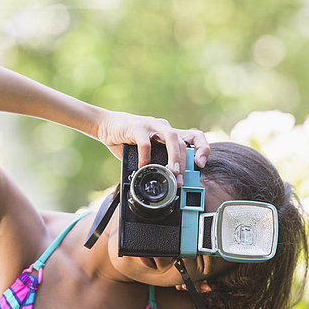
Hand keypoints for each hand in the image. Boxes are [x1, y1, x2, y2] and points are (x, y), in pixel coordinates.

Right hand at [94, 109, 208, 185]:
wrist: (105, 125)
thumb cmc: (127, 140)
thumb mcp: (146, 152)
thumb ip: (157, 162)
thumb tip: (168, 183)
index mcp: (168, 133)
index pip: (194, 136)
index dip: (202, 149)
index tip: (201, 165)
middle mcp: (163, 126)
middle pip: (182, 143)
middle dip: (184, 164)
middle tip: (180, 181)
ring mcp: (151, 124)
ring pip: (171, 137)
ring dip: (174, 157)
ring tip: (171, 173)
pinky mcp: (136, 126)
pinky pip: (145, 143)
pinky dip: (146, 157)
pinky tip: (142, 167)